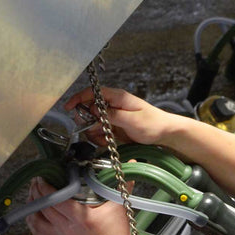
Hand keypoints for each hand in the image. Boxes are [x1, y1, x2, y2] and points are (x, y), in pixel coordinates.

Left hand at [25, 178, 134, 234]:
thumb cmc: (118, 234)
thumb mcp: (120, 207)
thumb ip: (121, 185)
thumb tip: (129, 165)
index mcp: (82, 218)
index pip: (56, 200)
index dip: (45, 187)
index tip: (44, 177)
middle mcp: (68, 229)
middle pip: (43, 207)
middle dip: (37, 191)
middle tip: (38, 180)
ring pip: (36, 220)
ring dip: (32, 205)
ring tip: (34, 193)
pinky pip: (38, 232)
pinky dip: (32, 220)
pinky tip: (34, 211)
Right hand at [63, 87, 177, 147]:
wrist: (166, 134)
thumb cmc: (154, 124)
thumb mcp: (132, 120)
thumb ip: (112, 115)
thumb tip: (94, 111)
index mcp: (118, 97)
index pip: (93, 93)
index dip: (78, 98)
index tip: (69, 107)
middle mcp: (114, 105)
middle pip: (90, 108)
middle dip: (86, 120)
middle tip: (91, 130)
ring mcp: (114, 116)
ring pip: (94, 122)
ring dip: (93, 131)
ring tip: (104, 139)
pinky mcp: (116, 126)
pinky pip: (101, 131)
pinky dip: (100, 137)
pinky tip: (106, 142)